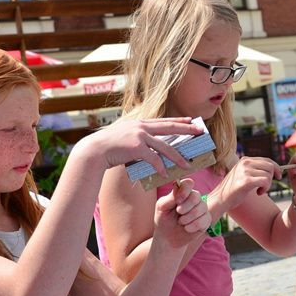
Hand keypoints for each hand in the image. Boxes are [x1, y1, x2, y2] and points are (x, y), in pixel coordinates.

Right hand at [84, 117, 198, 174]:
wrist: (94, 150)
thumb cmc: (108, 147)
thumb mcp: (124, 137)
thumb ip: (137, 138)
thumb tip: (148, 146)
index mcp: (140, 123)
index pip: (164, 121)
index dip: (179, 121)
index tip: (191, 121)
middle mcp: (142, 127)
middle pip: (170, 128)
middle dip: (187, 130)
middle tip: (201, 131)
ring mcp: (140, 136)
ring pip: (165, 147)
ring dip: (177, 157)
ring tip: (187, 165)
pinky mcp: (137, 148)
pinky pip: (154, 159)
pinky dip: (160, 167)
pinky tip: (166, 174)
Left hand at [152, 178, 211, 248]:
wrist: (168, 238)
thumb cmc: (163, 219)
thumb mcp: (162, 207)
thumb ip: (170, 197)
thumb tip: (177, 185)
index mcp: (183, 192)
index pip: (188, 183)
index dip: (184, 191)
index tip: (177, 201)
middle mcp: (194, 198)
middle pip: (196, 196)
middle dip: (185, 207)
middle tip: (178, 213)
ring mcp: (202, 209)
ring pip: (201, 208)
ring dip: (188, 218)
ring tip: (180, 222)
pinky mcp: (206, 220)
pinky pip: (204, 220)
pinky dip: (192, 226)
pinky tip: (186, 228)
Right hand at [218, 156, 280, 208]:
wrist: (221, 199)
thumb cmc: (234, 189)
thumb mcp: (244, 174)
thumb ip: (255, 169)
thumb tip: (274, 168)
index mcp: (245, 160)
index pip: (267, 160)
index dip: (276, 167)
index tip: (279, 175)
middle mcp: (245, 162)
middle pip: (270, 166)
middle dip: (272, 177)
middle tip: (266, 186)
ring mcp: (245, 171)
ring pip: (268, 175)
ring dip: (267, 185)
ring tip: (259, 191)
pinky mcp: (246, 180)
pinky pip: (265, 181)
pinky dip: (265, 188)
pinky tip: (259, 193)